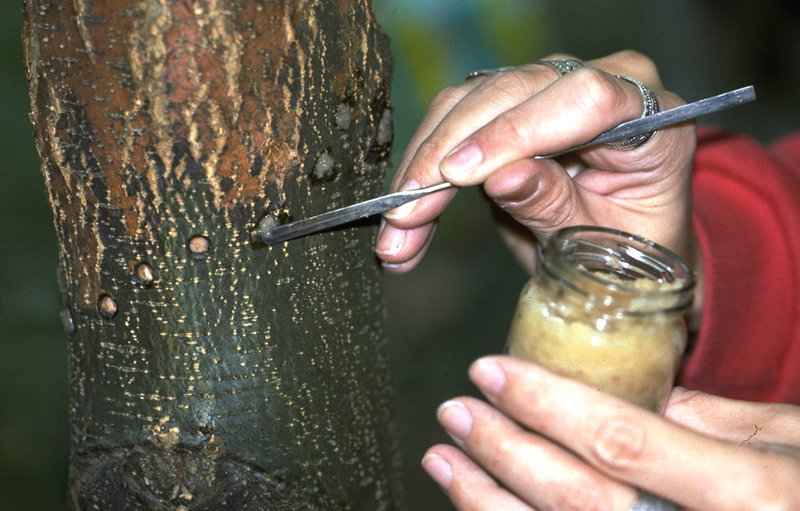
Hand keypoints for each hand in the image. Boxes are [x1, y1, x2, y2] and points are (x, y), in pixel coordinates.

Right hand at [375, 51, 697, 275]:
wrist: (619, 250)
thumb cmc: (627, 252)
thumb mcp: (601, 245)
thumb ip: (557, 207)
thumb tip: (503, 178)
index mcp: (650, 117)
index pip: (584, 99)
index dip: (515, 133)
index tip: (461, 176)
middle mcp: (601, 83)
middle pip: (512, 92)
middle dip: (447, 156)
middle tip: (406, 217)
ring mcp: (552, 87)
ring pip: (468, 102)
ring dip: (422, 166)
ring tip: (397, 231)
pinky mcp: (510, 103)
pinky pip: (453, 118)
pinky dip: (421, 167)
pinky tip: (402, 211)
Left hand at [423, 356, 799, 509]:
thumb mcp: (791, 443)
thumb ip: (714, 420)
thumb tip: (634, 393)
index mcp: (743, 493)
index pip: (619, 440)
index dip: (544, 404)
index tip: (489, 370)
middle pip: (574, 497)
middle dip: (504, 450)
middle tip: (454, 411)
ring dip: (486, 501)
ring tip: (443, 461)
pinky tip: (481, 507)